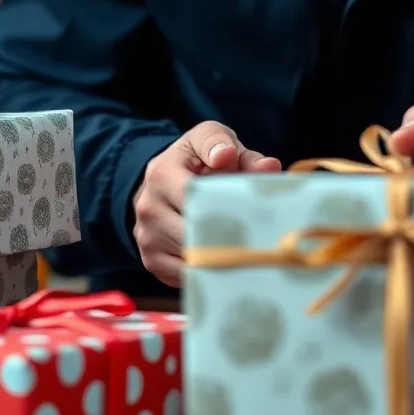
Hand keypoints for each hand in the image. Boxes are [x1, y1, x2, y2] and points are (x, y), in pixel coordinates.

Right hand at [132, 120, 280, 286]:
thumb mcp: (209, 138)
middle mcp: (149, 207)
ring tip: (246, 249)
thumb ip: (231, 146)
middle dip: (229, 236)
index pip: (197, 198)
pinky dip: (209, 272)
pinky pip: (187, 276)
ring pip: (194, 259)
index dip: (228, 207)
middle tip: (261, 239)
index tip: (252, 211)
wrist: (160, 181)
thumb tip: (267, 166)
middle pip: (197, 233)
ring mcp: (147, 238)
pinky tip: (226, 261)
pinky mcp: (151, 262)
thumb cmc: (195, 160)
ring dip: (221, 258)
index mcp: (162, 174)